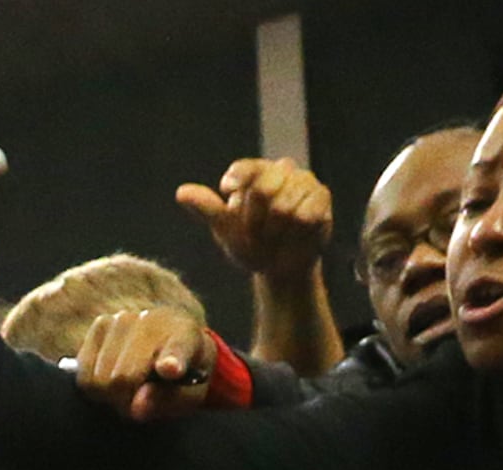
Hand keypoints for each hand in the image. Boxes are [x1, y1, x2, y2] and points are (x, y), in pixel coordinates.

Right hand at [73, 304, 213, 422]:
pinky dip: (93, 385)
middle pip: (122, 378)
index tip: (171, 370)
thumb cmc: (179, 378)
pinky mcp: (101, 324)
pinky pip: (84, 373)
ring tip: (126, 387)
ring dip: (108, 394)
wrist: (166, 349)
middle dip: (125, 399)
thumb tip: (137, 406)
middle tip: (138, 398)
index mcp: (186, 336)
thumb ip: (166, 402)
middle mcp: (154, 320)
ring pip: (99, 379)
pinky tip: (110, 377)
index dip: (171, 362)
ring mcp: (124, 319)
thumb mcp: (185, 397)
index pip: (177, 349)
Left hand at [178, 155, 332, 283]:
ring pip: (285, 207)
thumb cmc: (250, 246)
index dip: (237, 181)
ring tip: (277, 237)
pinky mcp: (322, 197)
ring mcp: (304, 181)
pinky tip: (296, 237)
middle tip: (258, 234)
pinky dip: (296, 235)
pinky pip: (305, 216)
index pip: (244, 169)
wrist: (279, 268)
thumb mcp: (226, 231)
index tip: (228, 192)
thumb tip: (181, 192)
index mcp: (254, 173)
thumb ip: (207, 209)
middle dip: (255, 222)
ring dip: (276, 233)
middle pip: (264, 188)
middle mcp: (281, 170)